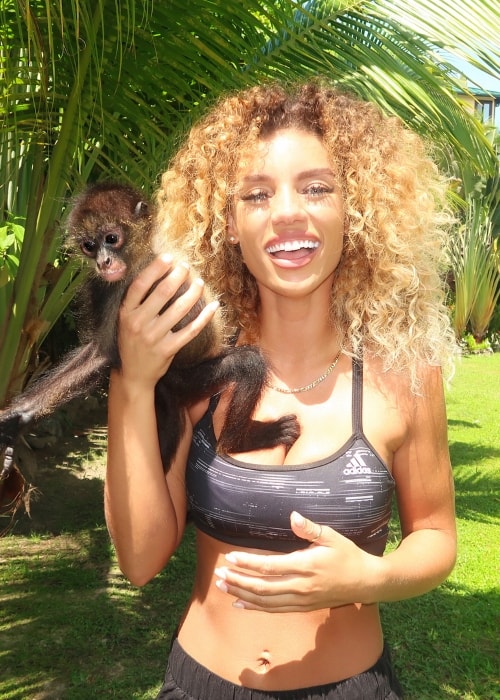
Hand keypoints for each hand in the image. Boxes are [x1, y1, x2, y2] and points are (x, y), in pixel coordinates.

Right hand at [117, 255, 218, 388]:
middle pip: (162, 292)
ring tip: (199, 283)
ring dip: (193, 292)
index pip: (140, 284)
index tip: (168, 257)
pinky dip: (204, 317)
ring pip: (179, 309)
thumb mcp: (126, 320)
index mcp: (126, 313)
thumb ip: (138, 301)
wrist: (133, 374)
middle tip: (186, 267)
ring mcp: (154, 337)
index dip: (155, 268)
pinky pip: (191, 330)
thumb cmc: (132, 341)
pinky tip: (213, 306)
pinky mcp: (168, 349)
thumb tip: (158, 273)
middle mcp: (138, 323)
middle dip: (178, 276)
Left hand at [214, 511, 377, 611]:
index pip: (270, 567)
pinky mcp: (303, 607)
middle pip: (262, 588)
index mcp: (306, 566)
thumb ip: (310, 528)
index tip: (230, 558)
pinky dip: (255, 607)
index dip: (248, 563)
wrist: (366, 582)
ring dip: (242, 595)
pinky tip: (240, 603)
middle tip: (218, 575)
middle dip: (238, 581)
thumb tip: (293, 516)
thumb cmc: (348, 555)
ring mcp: (301, 600)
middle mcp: (301, 586)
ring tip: (222, 587)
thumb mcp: (332, 536)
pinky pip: (274, 610)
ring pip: (265, 602)